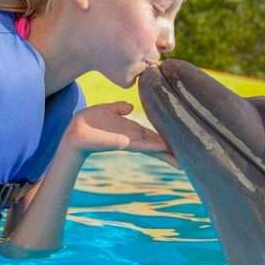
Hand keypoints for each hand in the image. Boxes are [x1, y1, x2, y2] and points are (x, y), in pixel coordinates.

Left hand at [62, 101, 178, 167]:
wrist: (75, 131)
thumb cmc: (90, 122)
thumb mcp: (108, 110)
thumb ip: (120, 108)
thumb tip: (131, 106)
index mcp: (132, 131)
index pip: (154, 136)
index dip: (167, 139)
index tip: (182, 143)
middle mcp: (133, 138)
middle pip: (157, 145)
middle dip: (172, 151)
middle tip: (189, 158)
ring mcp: (128, 141)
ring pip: (152, 147)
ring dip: (166, 152)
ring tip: (182, 158)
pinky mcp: (121, 142)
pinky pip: (139, 144)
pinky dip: (152, 147)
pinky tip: (164, 148)